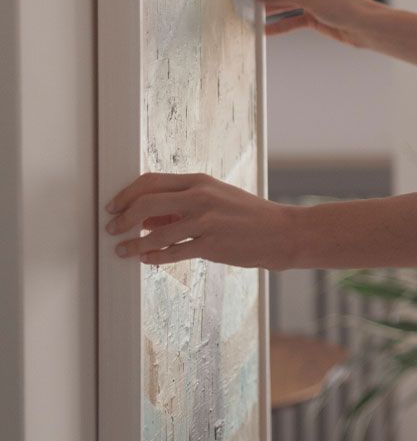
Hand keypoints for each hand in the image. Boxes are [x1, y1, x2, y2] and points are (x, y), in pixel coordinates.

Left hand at [104, 172, 298, 269]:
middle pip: (146, 202)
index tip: (114, 206)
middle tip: (112, 228)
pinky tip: (147, 259)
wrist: (281, 232)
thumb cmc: (248, 216)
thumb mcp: (217, 199)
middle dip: (122, 218)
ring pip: (155, 233)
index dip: (127, 194)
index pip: (151, 181)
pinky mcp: (211, 245)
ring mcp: (206, 221)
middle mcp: (201, 197)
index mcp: (200, 181)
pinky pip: (172, 253)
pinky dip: (154, 257)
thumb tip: (148, 217)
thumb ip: (184, 204)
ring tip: (122, 250)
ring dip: (133, 244)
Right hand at [255, 0, 374, 46]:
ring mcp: (312, 0)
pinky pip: (292, 18)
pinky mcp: (314, 16)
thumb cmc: (346, 6)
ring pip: (285, 2)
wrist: (366, 27)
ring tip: (252, 16)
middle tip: (247, 2)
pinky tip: (266, 31)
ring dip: (271, 9)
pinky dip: (281, 24)